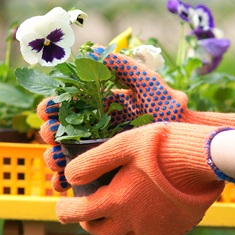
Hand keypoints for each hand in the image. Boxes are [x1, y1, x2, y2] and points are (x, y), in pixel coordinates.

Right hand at [37, 48, 234, 192]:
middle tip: (52, 136)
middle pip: (57, 130)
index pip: (64, 103)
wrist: (186, 138)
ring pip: (62, 155)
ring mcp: (96, 150)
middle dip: (48, 133)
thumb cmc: (168, 107)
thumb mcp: (147, 82)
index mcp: (96, 104)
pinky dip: (64, 181)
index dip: (51, 106)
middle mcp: (91, 126)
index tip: (49, 111)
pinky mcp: (104, 171)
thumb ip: (123, 66)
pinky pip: (78, 178)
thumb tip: (93, 50)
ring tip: (56, 163)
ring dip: (52, 159)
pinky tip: (62, 185)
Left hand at [55, 122, 231, 234]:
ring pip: (127, 234)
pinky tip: (148, 208)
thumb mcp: (123, 144)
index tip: (61, 207)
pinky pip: (152, 234)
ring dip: (118, 224)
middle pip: (101, 232)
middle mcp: (132, 223)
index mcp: (116, 202)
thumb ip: (93, 161)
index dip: (65, 211)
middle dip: (89, 222)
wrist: (207, 159)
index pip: (79, 214)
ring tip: (120, 207)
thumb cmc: (163, 146)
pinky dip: (144, 224)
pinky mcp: (173, 231)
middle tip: (88, 210)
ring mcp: (154, 231)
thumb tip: (69, 176)